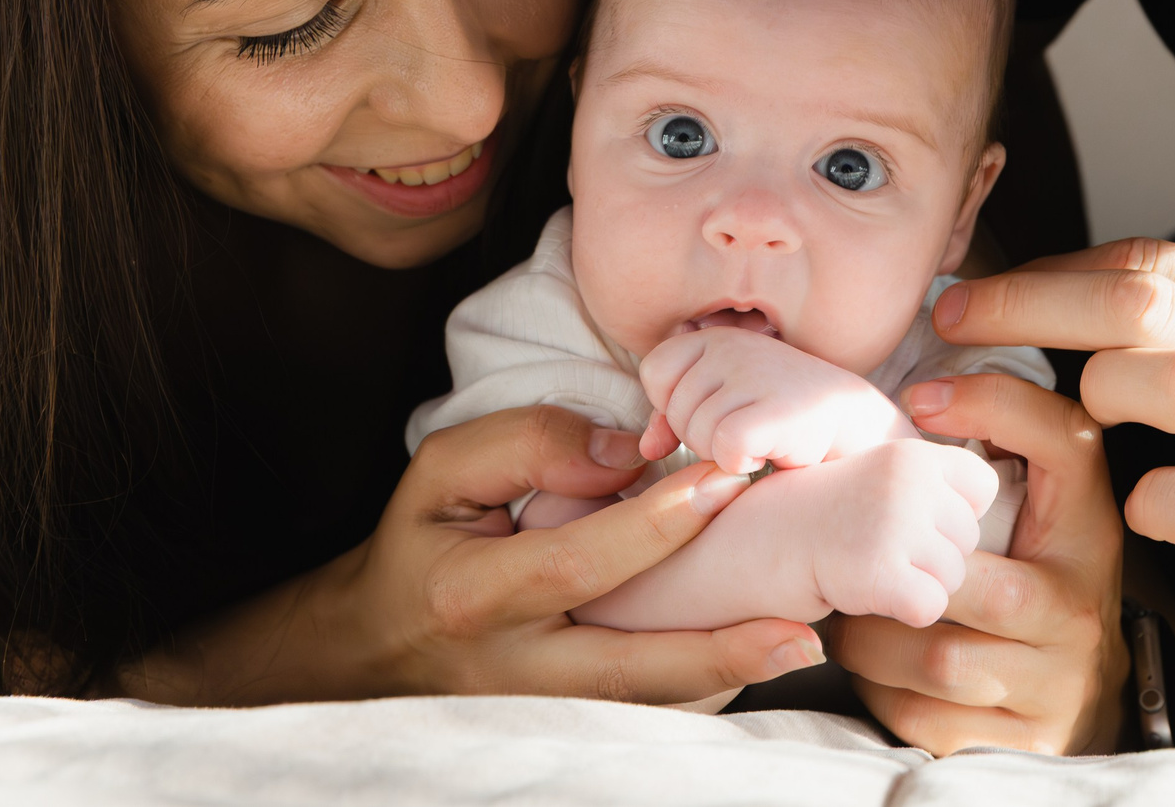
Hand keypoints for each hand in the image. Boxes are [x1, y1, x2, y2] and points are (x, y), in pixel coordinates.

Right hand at [124, 404, 826, 704]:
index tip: (726, 481)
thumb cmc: (422, 543)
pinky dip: (704, 688)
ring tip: (799, 640)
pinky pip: (646, 714)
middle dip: (718, 650)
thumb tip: (626, 452)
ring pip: (647, 707)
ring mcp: (542, 712)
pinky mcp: (568, 729)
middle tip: (798, 626)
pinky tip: (757, 653)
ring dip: (726, 678)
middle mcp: (512, 670)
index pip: (577, 562)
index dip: (654, 525)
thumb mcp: (444, 473)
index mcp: (473, 595)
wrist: (375, 646)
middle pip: (627, 671)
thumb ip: (529, 446)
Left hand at [637, 327, 912, 472]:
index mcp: (715, 335)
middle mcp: (731, 345)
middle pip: (676, 411)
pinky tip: (772, 452)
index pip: (654, 371)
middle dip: (704, 437)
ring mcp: (753, 373)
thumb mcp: (725, 406)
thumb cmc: (784, 417)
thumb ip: (679, 419)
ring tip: (766, 438)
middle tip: (751, 429)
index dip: (675, 404)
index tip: (717, 412)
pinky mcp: (773, 410)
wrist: (856, 427)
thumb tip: (647, 450)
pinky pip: (724, 451)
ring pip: (698, 435)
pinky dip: (743, 464)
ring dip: (726, 454)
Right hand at [785, 438, 996, 628]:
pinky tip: (862, 590)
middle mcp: (911, 479)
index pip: (982, 488)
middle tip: (874, 546)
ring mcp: (896, 523)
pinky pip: (928, 609)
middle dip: (930, 556)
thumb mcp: (884, 481)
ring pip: (953, 580)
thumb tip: (1002, 517)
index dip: (949, 513)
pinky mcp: (881, 571)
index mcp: (914, 452)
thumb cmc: (823, 518)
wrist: (749, 543)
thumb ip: (937, 488)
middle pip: (969, 541)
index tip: (903, 518)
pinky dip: (899, 613)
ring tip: (865, 566)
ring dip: (914, 586)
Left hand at [833, 373, 1128, 755]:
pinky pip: (928, 718)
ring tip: (845, 614)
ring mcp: (1053, 684)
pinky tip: (871, 665)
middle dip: (895, 575)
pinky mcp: (1021, 742)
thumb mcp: (1047, 504)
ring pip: (939, 661)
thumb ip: (1007, 441)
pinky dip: (881, 690)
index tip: (921, 401)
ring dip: (872, 639)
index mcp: (1086, 532)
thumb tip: (923, 399)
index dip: (995, 408)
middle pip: (974, 586)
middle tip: (845, 560)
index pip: (1064, 446)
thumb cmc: (1042, 572)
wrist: (1087, 686)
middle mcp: (1078, 611)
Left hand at [930, 240, 1174, 719]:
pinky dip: (1152, 502)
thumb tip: (1163, 293)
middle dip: (1029, 305)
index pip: (1161, 261)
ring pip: (1169, 378)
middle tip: (955, 323)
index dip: (1058, 270)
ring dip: (1094, 393)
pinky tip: (1143, 512)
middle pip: (1142, 302)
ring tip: (1063, 424)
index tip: (993, 288)